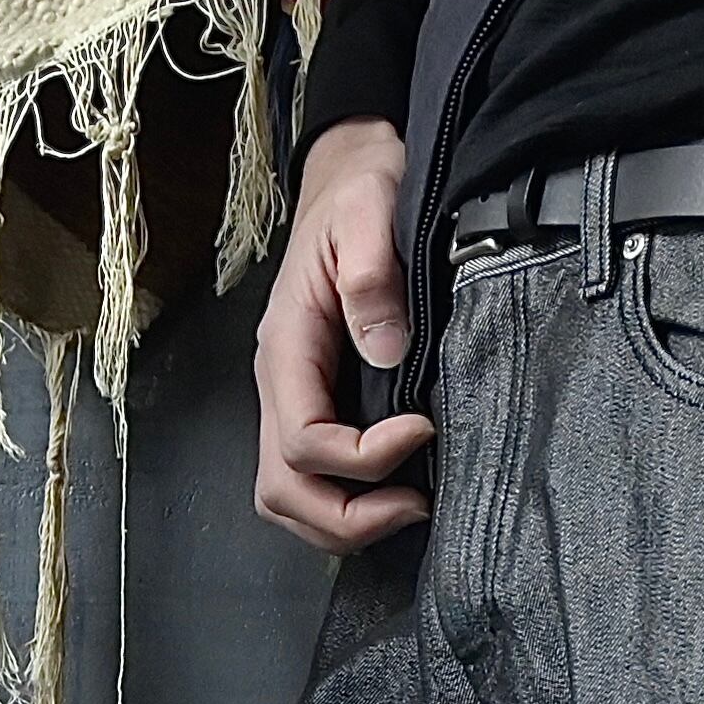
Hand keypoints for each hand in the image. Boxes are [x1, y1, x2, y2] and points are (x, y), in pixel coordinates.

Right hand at [254, 118, 437, 549]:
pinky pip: (310, 483)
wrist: (348, 179)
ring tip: (410, 507)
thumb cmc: (360, 193)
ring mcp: (292, 401)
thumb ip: (373, 277)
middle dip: (349, 517)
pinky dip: (348, 505)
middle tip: (418, 506)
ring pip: (289, 500)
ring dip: (344, 523)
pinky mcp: (314, 407)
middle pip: (283, 491)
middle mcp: (278, 384)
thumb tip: (387, 350)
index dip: (364, 458)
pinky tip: (398, 491)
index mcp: (286, 347)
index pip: (305, 441)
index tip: (424, 430)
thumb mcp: (369, 212)